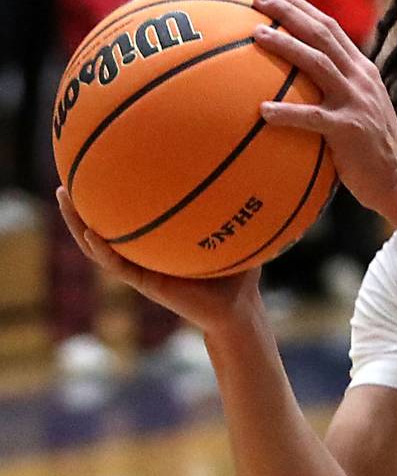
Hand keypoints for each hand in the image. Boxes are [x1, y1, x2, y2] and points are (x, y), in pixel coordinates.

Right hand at [56, 186, 263, 337]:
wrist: (238, 310)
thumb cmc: (238, 273)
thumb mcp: (236, 230)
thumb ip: (237, 203)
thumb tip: (253, 165)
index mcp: (159, 243)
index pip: (129, 218)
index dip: (110, 199)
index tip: (94, 170)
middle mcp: (145, 255)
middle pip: (104, 228)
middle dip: (81, 206)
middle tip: (64, 180)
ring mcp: (142, 270)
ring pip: (99, 247)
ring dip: (79, 224)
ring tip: (65, 198)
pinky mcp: (148, 285)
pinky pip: (119, 267)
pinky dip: (103, 251)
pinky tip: (92, 234)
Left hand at [254, 0, 396, 218]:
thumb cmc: (370, 151)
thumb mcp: (358, 110)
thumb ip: (334, 93)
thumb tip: (292, 87)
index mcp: (362, 70)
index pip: (331, 28)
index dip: (303, 8)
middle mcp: (361, 78)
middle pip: (322, 34)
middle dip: (290, 12)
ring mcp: (356, 101)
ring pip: (318, 63)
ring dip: (286, 45)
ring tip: (257, 35)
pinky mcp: (349, 129)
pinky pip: (312, 117)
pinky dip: (287, 112)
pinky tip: (262, 110)